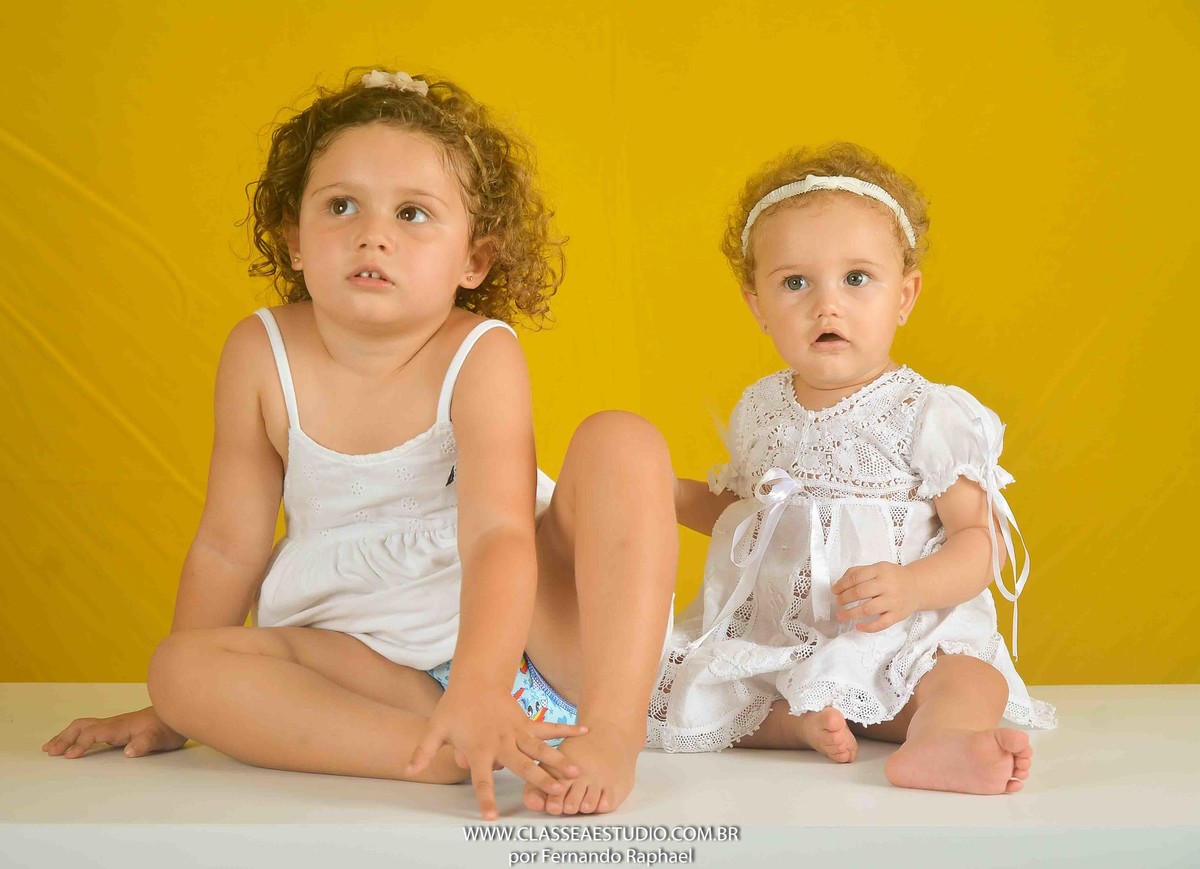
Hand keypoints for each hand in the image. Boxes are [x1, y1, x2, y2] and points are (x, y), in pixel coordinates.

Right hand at [42, 705, 185, 758]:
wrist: (179, 713)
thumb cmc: (170, 727)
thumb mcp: (162, 738)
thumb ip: (146, 743)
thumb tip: (129, 752)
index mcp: (121, 726)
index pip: (94, 733)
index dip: (81, 744)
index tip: (69, 756)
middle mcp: (114, 723)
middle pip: (82, 726)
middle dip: (65, 738)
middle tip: (49, 751)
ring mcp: (115, 724)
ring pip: (84, 726)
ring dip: (66, 735)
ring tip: (50, 747)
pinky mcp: (117, 728)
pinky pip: (91, 729)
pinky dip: (76, 735)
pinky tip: (72, 743)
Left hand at [406, 685, 587, 819]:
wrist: (474, 678)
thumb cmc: (455, 707)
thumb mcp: (436, 729)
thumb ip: (424, 752)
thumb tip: (408, 771)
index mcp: (480, 750)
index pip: (481, 779)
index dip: (485, 798)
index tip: (491, 817)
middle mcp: (502, 743)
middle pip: (522, 765)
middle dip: (539, 779)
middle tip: (555, 792)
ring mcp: (517, 731)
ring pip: (540, 748)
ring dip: (558, 760)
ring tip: (576, 771)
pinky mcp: (526, 722)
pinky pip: (548, 727)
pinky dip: (566, 729)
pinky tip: (584, 731)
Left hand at [833, 561, 921, 632]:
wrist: (917, 587)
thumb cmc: (892, 577)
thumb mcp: (877, 568)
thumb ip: (858, 572)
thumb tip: (839, 584)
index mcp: (880, 570)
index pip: (856, 577)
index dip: (842, 585)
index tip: (834, 591)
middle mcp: (887, 585)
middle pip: (860, 592)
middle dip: (844, 598)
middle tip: (837, 602)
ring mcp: (893, 601)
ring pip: (868, 609)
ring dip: (851, 613)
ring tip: (840, 615)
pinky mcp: (898, 615)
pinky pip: (882, 623)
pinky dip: (868, 627)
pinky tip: (858, 627)